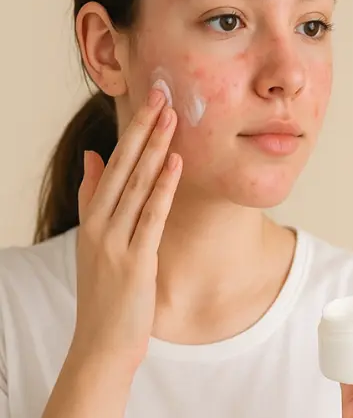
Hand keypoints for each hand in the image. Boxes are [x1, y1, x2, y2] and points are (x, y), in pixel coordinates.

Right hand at [68, 83, 181, 372]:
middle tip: (162, 93)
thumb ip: (94, 197)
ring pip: (137, 185)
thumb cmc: (107, 291)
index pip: (113, 163)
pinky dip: (163, 188)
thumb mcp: (96, 240)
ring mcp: (115, 243)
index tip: (149, 100)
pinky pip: (151, 217)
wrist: (103, 343)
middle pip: (123, 166)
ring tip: (172, 117)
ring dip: (155, 149)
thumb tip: (95, 155)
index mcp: (93, 217)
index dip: (132, 130)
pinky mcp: (134, 262)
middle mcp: (100, 225)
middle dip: (143, 128)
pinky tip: (175, 163)